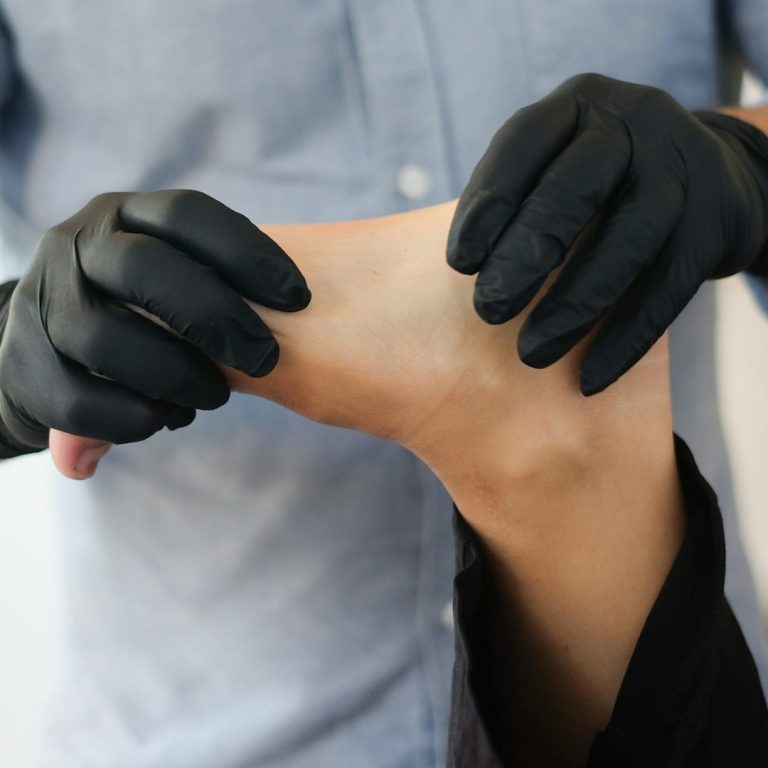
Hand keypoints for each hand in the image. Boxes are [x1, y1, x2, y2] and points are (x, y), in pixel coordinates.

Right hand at [0, 190, 309, 461]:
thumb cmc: (140, 307)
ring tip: (212, 396)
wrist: (50, 342)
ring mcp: (42, 303)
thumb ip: (220, 278)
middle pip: (148, 269)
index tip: (299, 298)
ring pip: (109, 338)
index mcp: (124, 215)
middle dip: (217, 318)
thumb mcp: (174, 274)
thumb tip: (303, 300)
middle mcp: (76, 246)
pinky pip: (77, 400)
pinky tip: (164, 418)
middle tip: (265, 359)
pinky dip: (132, 417)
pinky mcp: (20, 364)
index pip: (187, 214)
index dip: (249, 253)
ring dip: (177, 376)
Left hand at [447, 73, 767, 393]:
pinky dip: (626, 337)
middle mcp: (634, 122)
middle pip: (575, 190)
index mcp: (576, 106)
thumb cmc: (605, 182)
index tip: (458, 264)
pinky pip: (669, 287)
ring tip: (531, 353)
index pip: (523, 144)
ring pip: (627, 241)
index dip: (488, 204)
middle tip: (488, 312)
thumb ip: (519, 198)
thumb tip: (464, 273)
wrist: (711, 176)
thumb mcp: (562, 163)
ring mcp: (683, 168)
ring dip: (574, 306)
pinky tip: (590, 376)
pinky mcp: (715, 222)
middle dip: (525, 257)